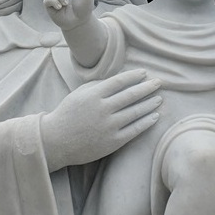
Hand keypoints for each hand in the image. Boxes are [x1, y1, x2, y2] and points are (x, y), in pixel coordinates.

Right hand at [41, 69, 161, 169]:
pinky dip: (146, 122)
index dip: (134, 76)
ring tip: (159, 99)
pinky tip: (155, 116)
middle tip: (159, 82)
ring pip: (135, 112)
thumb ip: (97, 86)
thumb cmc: (67, 115)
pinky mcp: (112, 141)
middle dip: (147, 87)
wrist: (55, 142)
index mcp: (93, 95)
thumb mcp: (78, 94)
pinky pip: (134, 130)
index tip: (144, 73)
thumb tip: (117, 80)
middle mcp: (103, 109)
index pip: (119, 81)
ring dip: (149, 104)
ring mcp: (108, 126)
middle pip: (131, 95)